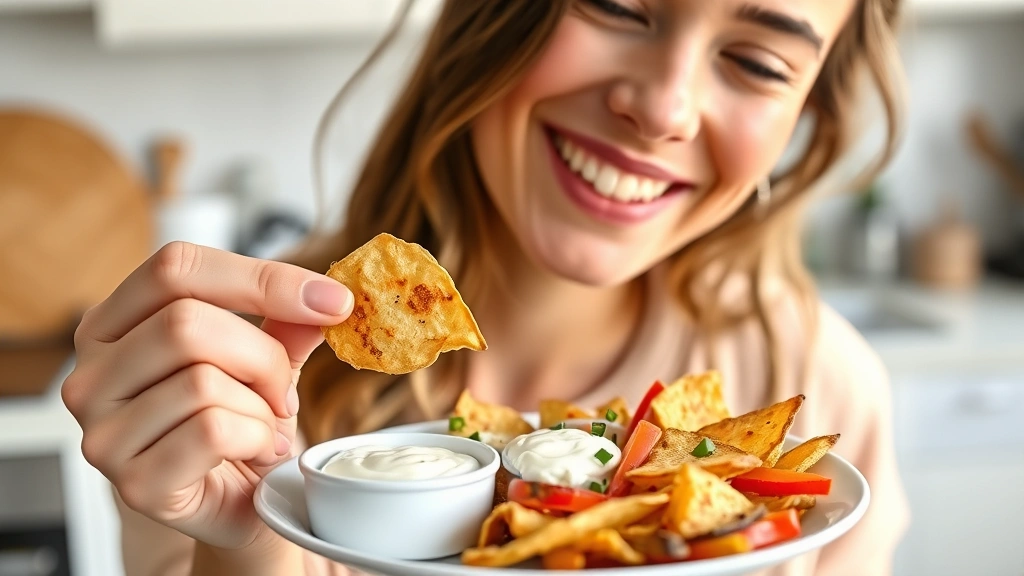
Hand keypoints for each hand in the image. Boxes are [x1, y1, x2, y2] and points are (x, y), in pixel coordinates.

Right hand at [62, 242, 352, 552]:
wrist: (238, 504)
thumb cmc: (239, 422)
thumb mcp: (263, 359)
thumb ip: (286, 323)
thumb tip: (327, 296)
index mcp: (111, 324)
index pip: (175, 267)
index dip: (261, 277)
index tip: (333, 300)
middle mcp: (90, 374)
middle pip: (185, 324)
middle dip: (263, 356)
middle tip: (283, 391)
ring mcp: (101, 434)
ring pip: (201, 382)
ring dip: (260, 408)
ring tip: (263, 428)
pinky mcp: (133, 484)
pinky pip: (212, 432)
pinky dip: (256, 439)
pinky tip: (257, 452)